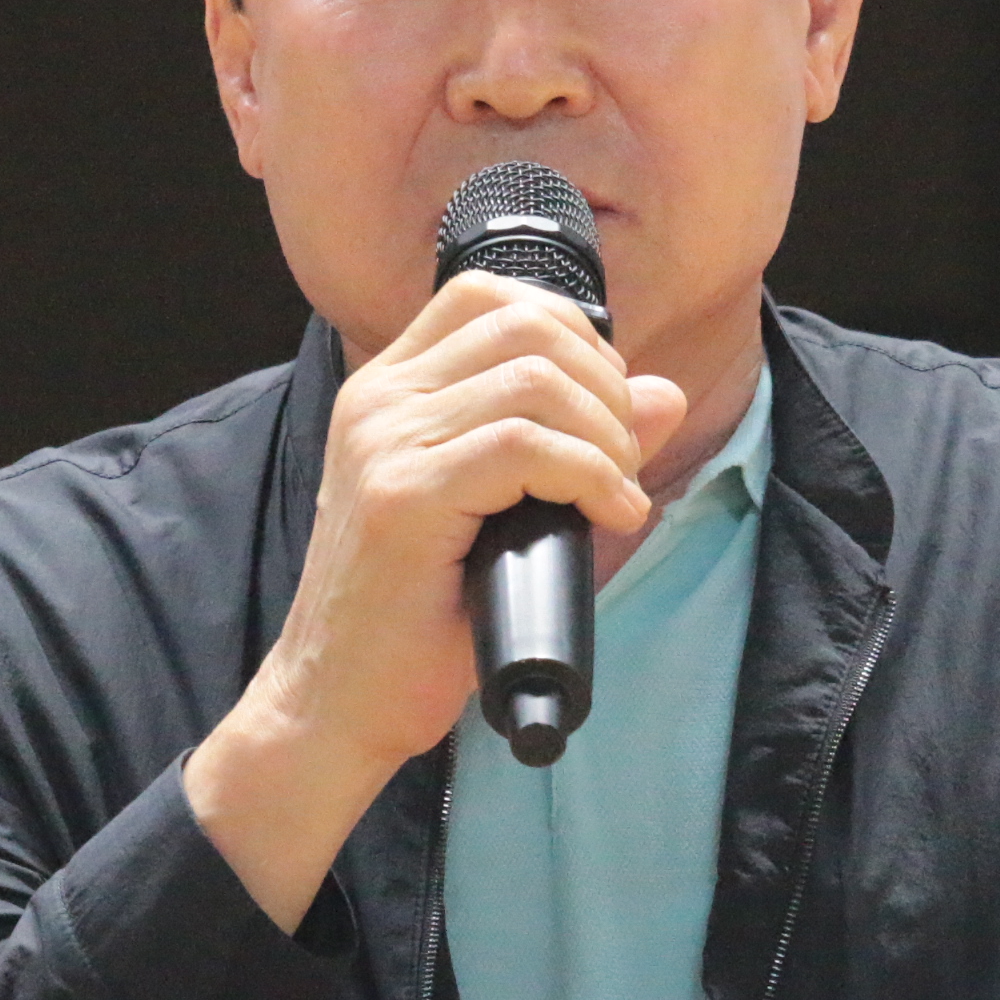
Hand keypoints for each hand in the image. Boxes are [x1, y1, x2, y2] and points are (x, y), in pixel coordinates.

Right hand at [186, 274, 686, 928]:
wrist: (336, 704)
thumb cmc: (415, 619)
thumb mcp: (501, 513)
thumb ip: (572, 444)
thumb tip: (663, 395)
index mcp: (388, 391)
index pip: (487, 295)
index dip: (572, 334)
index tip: (602, 409)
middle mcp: (377, 401)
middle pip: (523, 322)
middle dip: (602, 382)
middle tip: (619, 458)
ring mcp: (384, 445)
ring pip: (532, 379)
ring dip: (604, 433)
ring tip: (615, 491)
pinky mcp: (403, 499)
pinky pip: (523, 446)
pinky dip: (590, 475)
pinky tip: (610, 515)